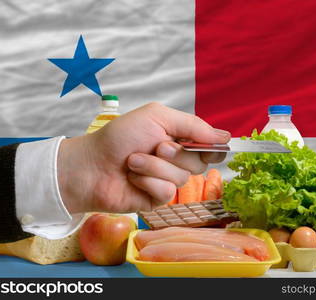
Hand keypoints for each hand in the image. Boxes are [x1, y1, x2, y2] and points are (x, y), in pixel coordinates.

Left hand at [57, 102, 229, 212]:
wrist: (91, 165)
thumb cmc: (119, 137)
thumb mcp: (157, 117)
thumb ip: (192, 125)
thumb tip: (225, 136)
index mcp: (178, 137)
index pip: (209, 144)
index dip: (213, 146)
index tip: (212, 145)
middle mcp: (175, 159)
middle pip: (200, 162)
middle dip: (176, 153)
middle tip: (155, 146)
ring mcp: (166, 179)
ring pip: (182, 178)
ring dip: (155, 167)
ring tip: (133, 162)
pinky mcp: (157, 199)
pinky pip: (167, 192)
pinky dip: (148, 182)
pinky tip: (133, 178)